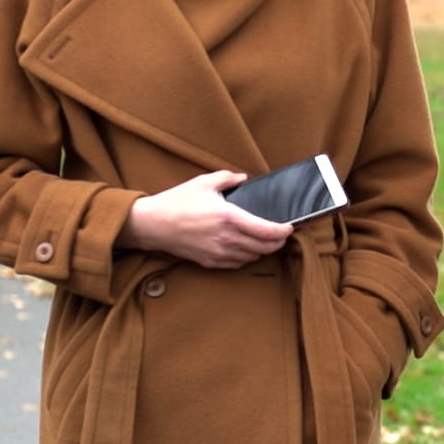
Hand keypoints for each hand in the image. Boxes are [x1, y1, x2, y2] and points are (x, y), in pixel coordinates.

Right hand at [117, 169, 293, 269]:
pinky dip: (247, 257)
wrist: (153, 225)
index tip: (290, 227)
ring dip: (263, 250)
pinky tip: (246, 248)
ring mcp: (218, 253)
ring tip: (266, 240)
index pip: (267, 230)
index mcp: (229, 217)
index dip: (283, 231)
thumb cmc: (177, 202)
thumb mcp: (204, 182)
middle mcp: (226, 238)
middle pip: (265, 248)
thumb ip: (228, 178)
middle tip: (282, 234)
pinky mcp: (210, 262)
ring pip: (252, 257)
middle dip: (278, 242)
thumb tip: (244, 178)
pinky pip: (237, 264)